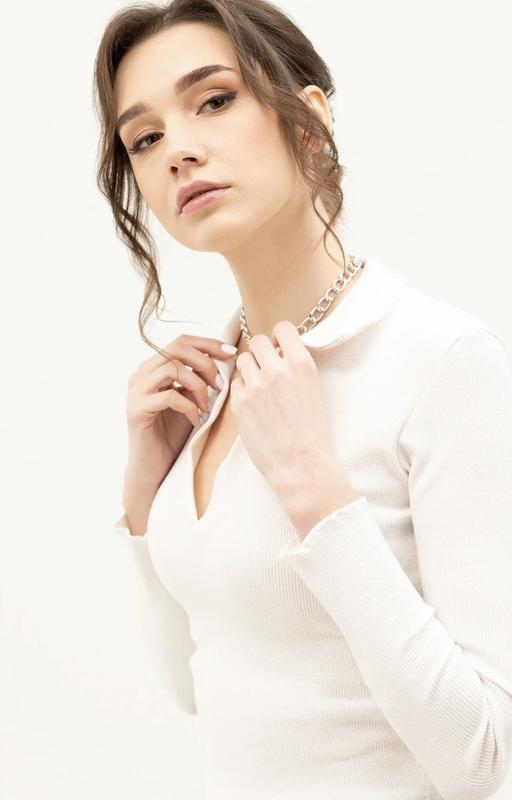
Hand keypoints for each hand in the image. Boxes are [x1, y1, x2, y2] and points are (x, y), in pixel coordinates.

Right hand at [123, 334, 235, 492]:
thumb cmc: (172, 435)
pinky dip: (189, 407)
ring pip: (172, 369)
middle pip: (176, 348)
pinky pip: (170, 396)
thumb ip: (199, 380)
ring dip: (198, 385)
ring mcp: (136, 390)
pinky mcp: (136, 409)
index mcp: (153, 368)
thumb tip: (224, 360)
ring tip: (207, 405)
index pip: (181, 341)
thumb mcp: (190, 401)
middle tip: (220, 384)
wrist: (152, 468)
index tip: (231, 353)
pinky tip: (196, 421)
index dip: (208, 344)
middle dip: (205, 362)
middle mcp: (141, 374)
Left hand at [230, 320, 336, 493]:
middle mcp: (277, 370)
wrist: (301, 465)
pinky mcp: (239, 402)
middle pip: (257, 341)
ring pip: (243, 360)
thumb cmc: (311, 432)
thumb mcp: (312, 389)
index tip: (280, 348)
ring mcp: (256, 386)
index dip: (279, 338)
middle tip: (267, 367)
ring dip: (250, 368)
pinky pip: (235, 382)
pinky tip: (254, 403)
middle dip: (261, 351)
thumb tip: (278, 351)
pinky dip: (242, 389)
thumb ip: (294, 367)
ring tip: (260, 386)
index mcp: (301, 364)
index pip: (282, 328)